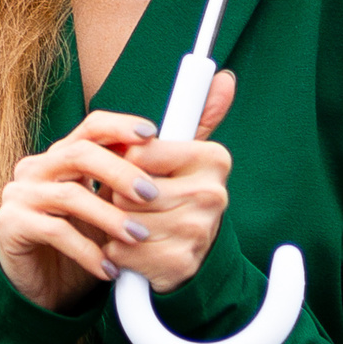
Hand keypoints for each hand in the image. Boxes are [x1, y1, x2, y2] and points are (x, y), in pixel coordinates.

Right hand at [0, 109, 162, 311]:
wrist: (42, 289)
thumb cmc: (81, 244)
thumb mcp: (110, 211)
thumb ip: (131, 186)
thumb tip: (179, 153)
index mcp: (60, 157)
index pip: (90, 128)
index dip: (120, 127)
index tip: (152, 135)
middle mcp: (36, 168)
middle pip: (79, 154)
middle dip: (120, 171)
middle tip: (151, 194)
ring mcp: (20, 195)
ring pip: (69, 195)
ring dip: (109, 216)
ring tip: (138, 236)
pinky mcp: (11, 224)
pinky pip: (55, 231)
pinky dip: (87, 250)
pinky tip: (110, 268)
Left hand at [102, 67, 235, 294]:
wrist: (192, 254)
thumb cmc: (178, 194)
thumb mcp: (186, 153)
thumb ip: (199, 113)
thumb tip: (224, 78)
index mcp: (214, 159)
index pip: (140, 153)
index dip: (126, 162)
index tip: (135, 168)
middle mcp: (212, 195)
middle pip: (129, 190)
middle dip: (119, 196)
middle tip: (133, 200)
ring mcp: (198, 232)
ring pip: (125, 221)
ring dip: (117, 225)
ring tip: (134, 224)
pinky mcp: (180, 265)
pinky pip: (125, 253)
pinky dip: (119, 253)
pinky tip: (134, 249)